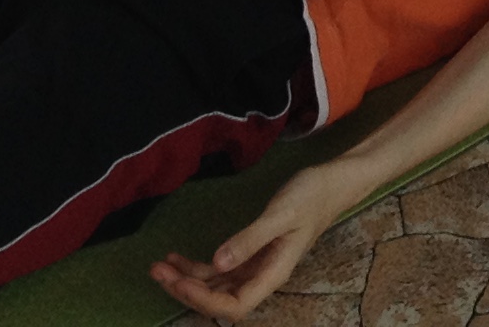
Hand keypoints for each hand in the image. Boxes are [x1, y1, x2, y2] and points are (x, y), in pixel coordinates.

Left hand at [153, 163, 362, 319]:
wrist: (332, 183)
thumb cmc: (310, 196)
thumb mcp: (280, 214)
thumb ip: (250, 240)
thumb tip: (218, 264)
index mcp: (272, 274)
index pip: (233, 306)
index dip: (204, 301)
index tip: (179, 281)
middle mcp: (261, 278)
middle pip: (219, 301)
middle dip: (186, 291)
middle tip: (157, 271)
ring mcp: (254, 268)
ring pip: (215, 286)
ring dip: (186, 279)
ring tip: (158, 266)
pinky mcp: (251, 255)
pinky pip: (219, 270)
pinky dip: (196, 267)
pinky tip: (176, 257)